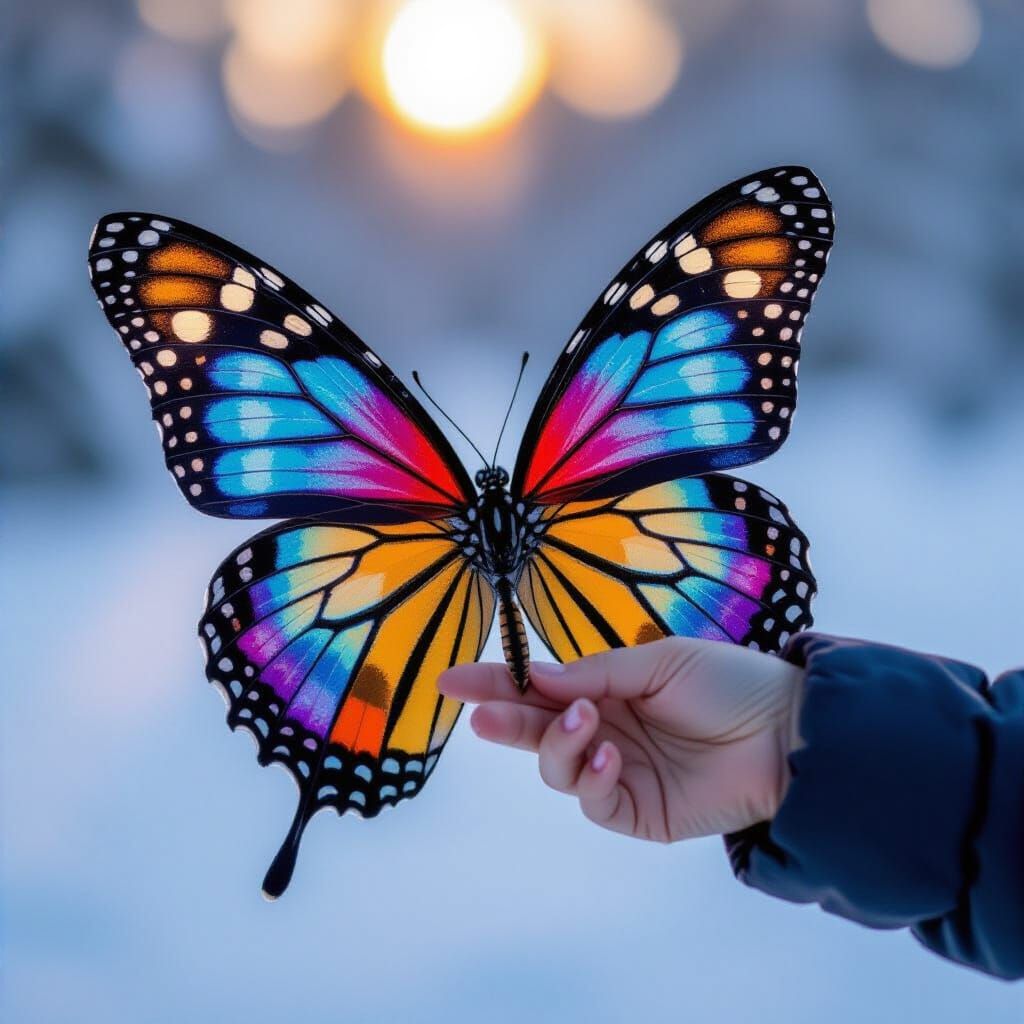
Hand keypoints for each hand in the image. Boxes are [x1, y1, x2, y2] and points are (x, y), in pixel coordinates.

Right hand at [438, 638, 803, 841]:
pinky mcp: (637, 812)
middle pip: (536, 730)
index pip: (541, 687)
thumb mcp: (658, 661)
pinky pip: (593, 801)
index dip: (496, 681)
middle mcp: (605, 731)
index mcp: (608, 690)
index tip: (451, 679)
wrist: (788, 734)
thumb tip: (537, 677)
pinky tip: (609, 757)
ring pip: (556, 768)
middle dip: (504, 719)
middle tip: (480, 712)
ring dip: (558, 744)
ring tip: (586, 723)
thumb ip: (595, 673)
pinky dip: (591, 779)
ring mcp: (618, 773)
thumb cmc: (729, 682)